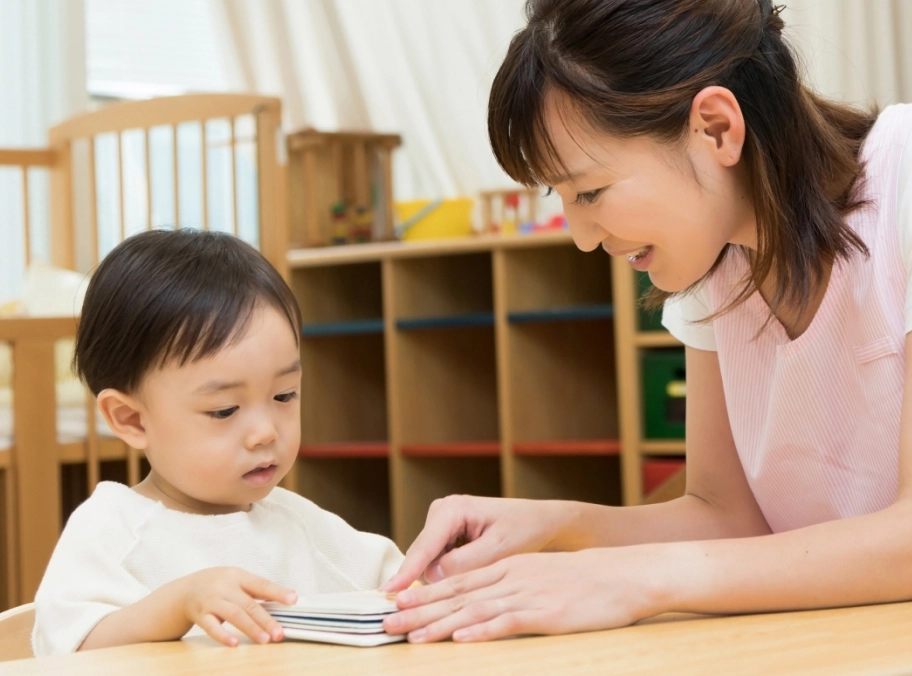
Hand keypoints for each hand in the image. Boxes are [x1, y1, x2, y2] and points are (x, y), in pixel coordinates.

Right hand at [182, 567, 296, 645]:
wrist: (185, 590)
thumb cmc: (218, 585)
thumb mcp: (237, 579)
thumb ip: (258, 588)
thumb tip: (288, 596)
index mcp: (237, 576)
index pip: (261, 584)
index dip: (277, 592)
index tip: (293, 599)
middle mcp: (225, 587)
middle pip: (248, 604)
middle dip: (266, 619)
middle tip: (279, 633)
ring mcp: (211, 601)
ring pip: (233, 615)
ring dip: (251, 628)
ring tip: (265, 640)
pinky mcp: (200, 615)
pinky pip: (211, 627)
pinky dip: (223, 635)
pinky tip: (234, 644)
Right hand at [381, 495, 576, 591]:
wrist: (541, 522)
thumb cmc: (525, 530)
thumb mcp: (500, 549)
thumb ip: (465, 563)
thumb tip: (433, 576)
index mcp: (452, 509)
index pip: (424, 547)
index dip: (406, 572)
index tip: (387, 592)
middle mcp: (441, 511)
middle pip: (422, 556)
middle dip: (432, 578)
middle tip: (459, 589)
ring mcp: (441, 523)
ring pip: (429, 563)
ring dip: (447, 575)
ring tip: (481, 569)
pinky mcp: (446, 535)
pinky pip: (438, 562)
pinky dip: (451, 572)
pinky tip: (475, 568)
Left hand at [383, 547, 667, 642]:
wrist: (623, 573)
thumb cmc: (585, 578)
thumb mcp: (541, 574)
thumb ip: (513, 584)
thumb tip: (486, 601)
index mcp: (509, 568)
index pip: (458, 581)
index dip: (425, 593)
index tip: (398, 603)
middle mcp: (511, 578)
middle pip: (457, 595)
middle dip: (419, 610)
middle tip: (388, 622)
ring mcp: (527, 594)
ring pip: (475, 610)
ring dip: (440, 625)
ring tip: (412, 637)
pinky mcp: (545, 614)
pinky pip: (509, 622)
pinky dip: (483, 631)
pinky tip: (461, 639)